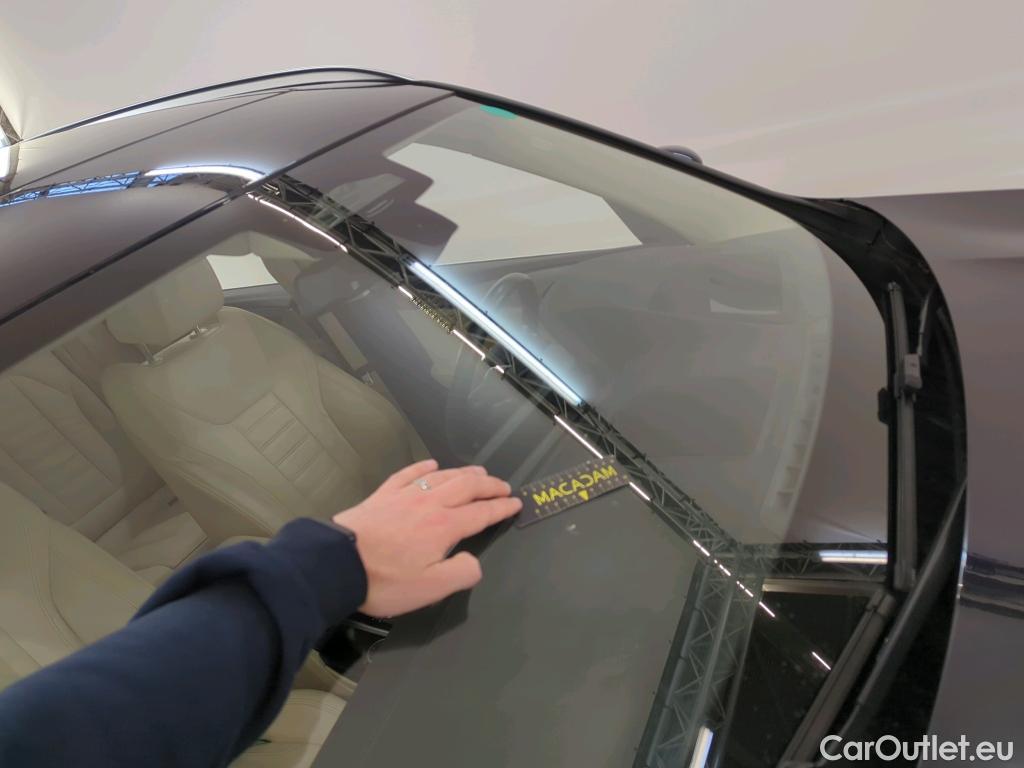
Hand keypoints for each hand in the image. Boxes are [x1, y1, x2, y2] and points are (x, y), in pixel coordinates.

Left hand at [333, 459, 521, 616]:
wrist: (338, 563)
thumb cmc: (386, 580)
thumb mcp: (431, 588)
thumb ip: (461, 573)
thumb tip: (474, 560)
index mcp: (444, 527)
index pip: (481, 512)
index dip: (501, 508)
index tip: (515, 503)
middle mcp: (429, 503)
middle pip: (466, 487)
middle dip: (489, 485)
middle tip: (503, 486)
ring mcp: (404, 495)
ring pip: (441, 476)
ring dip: (464, 473)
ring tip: (478, 471)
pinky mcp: (383, 495)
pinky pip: (408, 473)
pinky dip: (424, 467)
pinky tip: (430, 465)